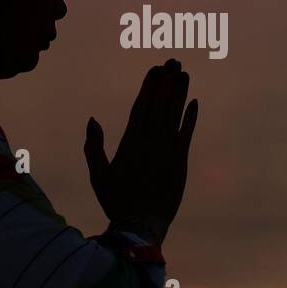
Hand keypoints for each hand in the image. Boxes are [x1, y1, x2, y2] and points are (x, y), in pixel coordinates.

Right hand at [84, 59, 198, 242]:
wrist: (141, 226)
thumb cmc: (116, 201)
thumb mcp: (97, 175)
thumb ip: (93, 147)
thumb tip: (92, 120)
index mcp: (129, 143)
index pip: (141, 107)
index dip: (149, 87)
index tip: (155, 70)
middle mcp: (150, 143)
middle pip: (160, 105)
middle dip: (166, 82)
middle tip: (172, 61)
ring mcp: (167, 151)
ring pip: (174, 115)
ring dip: (179, 93)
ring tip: (183, 73)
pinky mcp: (180, 162)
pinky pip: (187, 134)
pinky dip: (191, 117)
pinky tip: (194, 102)